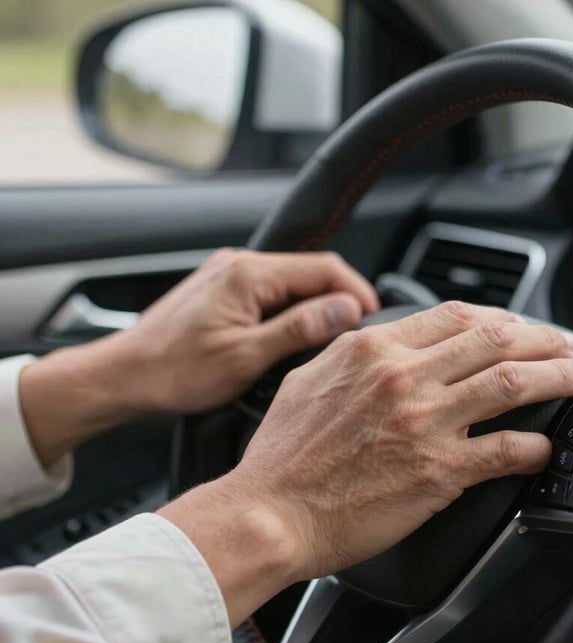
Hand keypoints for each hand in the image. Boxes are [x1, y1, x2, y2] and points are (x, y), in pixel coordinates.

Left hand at [20, 249, 377, 467]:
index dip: (357, 292)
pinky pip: (270, 292)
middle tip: (358, 335)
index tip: (374, 319)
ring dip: (316, 304)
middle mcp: (238, 265)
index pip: (324, 268)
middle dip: (340, 298)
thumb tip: (346, 308)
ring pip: (291, 282)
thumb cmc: (174, 371)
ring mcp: (228, 275)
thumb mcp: (246, 356)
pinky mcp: (222, 290)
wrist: (125, 375)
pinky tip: (296, 335)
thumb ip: (300, 328)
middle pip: (310, 271)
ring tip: (332, 339)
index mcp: (248, 274)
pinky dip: (291, 309)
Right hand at [162, 302, 572, 626]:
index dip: (501, 317)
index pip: (456, 316)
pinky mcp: (438, 471)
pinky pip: (505, 449)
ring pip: (512, 382)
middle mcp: (405, 376)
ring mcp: (425, 422)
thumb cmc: (282, 456)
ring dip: (559, 376)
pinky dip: (536, 445)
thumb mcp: (308, 380)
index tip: (520, 327)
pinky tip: (548, 447)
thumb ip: (350, 354)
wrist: (269, 512)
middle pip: (495, 339)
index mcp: (373, 349)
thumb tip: (379, 343)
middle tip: (569, 345)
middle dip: (545, 338)